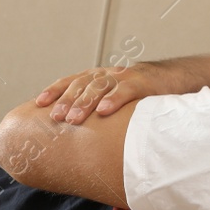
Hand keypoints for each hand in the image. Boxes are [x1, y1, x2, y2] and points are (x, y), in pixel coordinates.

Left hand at [35, 62, 171, 123]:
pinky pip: (125, 90)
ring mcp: (123, 77)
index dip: (55, 90)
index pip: (71, 81)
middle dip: (66, 101)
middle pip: (81, 85)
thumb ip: (95, 110)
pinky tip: (103, 111)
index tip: (39, 104)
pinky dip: (113, 100)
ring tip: (73, 119)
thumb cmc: (137, 96)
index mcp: (97, 78)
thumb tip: (72, 134)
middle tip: (55, 118)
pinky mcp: (142, 83)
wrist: (171, 78)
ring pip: (99, 87)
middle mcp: (106, 75)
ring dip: (84, 103)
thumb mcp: (113, 98)